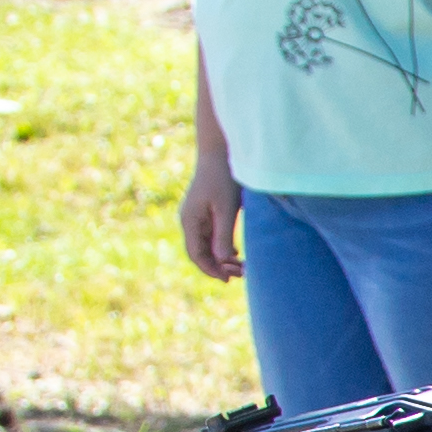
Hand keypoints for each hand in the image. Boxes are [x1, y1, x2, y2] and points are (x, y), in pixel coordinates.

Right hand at [179, 156, 242, 283]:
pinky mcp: (206, 211)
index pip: (196, 254)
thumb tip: (223, 261)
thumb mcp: (226, 208)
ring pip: (206, 245)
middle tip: (241, 274)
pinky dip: (222, 246)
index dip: (211, 270)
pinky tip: (236, 251)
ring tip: (241, 266)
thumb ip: (223, 235)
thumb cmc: (223, 178)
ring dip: (221, 257)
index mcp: (190, 221)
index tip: (229, 279)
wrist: (220, 151)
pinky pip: (210, 235)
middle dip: (218, 266)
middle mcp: (190, 220)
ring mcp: (196, 215)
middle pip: (200, 252)